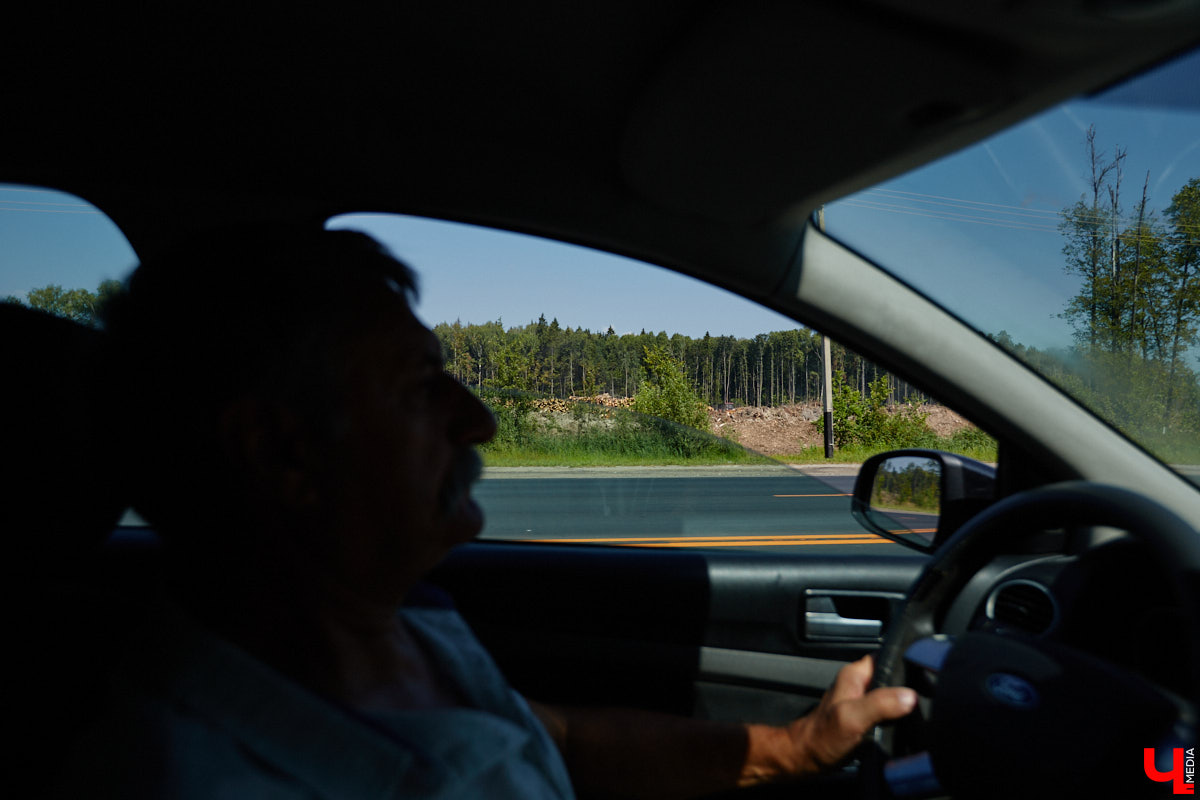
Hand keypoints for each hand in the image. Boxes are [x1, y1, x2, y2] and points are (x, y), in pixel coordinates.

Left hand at [785, 655, 915, 774]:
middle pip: (895, 678)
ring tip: (917, 717)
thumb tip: (909, 696)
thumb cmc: (822, 737)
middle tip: (924, 704)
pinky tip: (905, 728)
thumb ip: (880, 704)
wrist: (809, 758)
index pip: (889, 657)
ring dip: (905, 707)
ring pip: (894, 697)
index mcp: (856, 673)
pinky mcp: (868, 717)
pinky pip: (890, 713)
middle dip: (910, 690)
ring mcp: (864, 701)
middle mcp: (860, 683)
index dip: (908, 665)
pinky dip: (899, 720)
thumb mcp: (852, 717)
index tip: (926, 679)